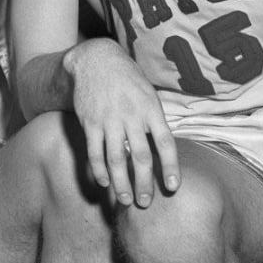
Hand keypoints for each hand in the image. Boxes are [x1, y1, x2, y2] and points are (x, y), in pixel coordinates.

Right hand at [63, 38, 179, 207]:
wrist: (95, 59)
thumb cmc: (127, 79)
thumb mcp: (148, 93)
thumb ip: (155, 120)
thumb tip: (164, 148)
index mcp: (151, 109)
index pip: (165, 142)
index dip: (170, 166)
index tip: (172, 187)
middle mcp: (131, 116)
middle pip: (140, 156)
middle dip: (143, 183)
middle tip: (145, 202)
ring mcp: (109, 119)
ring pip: (116, 159)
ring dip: (121, 182)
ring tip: (125, 200)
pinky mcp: (90, 122)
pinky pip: (94, 151)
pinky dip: (98, 170)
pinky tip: (103, 183)